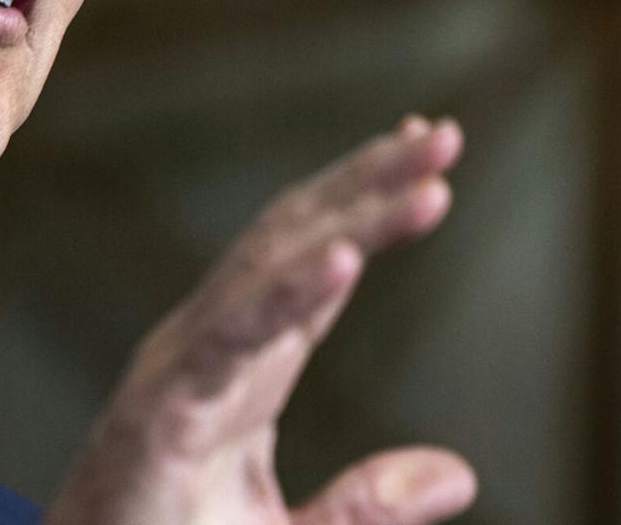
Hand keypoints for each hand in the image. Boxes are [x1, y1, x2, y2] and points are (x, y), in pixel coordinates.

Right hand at [46, 116, 475, 524]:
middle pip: (293, 245)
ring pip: (269, 271)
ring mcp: (181, 371)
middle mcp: (207, 350)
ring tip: (420, 174)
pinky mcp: (162, 410)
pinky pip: (231, 339)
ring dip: (349, 217)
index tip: (425, 154)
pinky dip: (286, 295)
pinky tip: (344, 260)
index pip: (310, 268)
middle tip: (440, 133)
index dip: (363, 204)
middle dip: (366, 183)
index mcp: (238, 370)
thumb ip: (366, 505)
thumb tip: (459, 472)